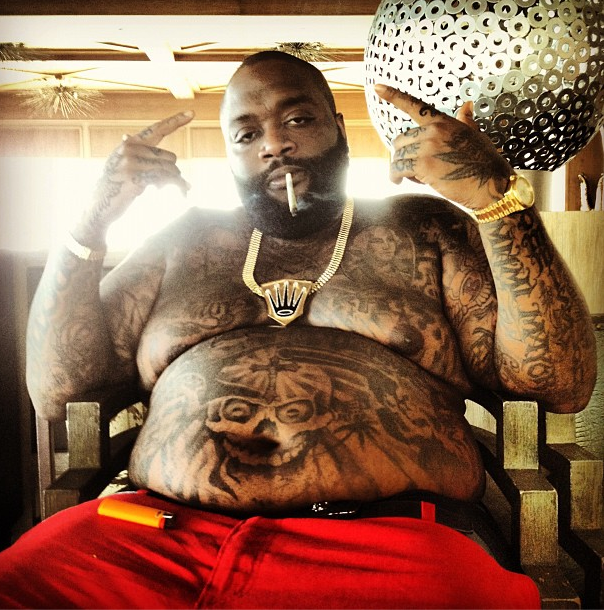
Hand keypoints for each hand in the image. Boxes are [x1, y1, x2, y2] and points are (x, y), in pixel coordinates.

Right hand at [75, 111, 194, 243]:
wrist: (98, 207)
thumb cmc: (114, 188)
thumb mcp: (121, 166)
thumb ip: (134, 156)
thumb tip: (131, 139)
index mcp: (129, 144)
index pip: (156, 129)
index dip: (175, 121)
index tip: (192, 112)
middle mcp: (129, 149)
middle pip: (169, 157)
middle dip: (175, 172)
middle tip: (177, 185)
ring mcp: (131, 163)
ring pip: (170, 170)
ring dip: (178, 182)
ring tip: (180, 191)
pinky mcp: (135, 178)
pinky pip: (166, 180)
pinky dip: (178, 187)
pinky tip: (182, 195)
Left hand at [374, 84, 511, 209]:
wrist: (492, 185)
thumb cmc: (484, 162)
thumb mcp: (475, 135)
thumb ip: (464, 120)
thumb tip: (467, 105)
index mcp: (444, 121)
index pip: (415, 105)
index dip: (394, 95)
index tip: (377, 87)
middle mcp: (434, 130)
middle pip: (399, 140)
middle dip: (402, 156)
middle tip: (413, 169)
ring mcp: (428, 146)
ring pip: (397, 156)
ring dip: (400, 169)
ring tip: (414, 177)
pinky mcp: (424, 164)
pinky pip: (398, 169)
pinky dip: (395, 177)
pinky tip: (398, 182)